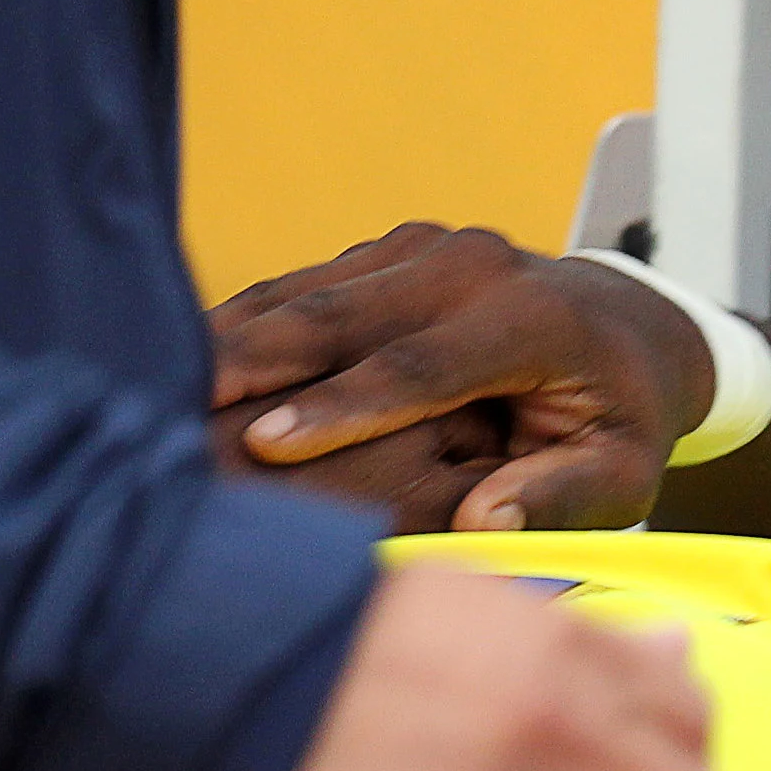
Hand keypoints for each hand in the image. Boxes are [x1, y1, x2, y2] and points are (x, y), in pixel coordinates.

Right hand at [211, 223, 711, 530]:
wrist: (625, 329)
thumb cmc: (620, 421)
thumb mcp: (621, 471)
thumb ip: (562, 495)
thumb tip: (485, 521)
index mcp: (528, 320)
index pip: (420, 367)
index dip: (341, 408)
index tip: (270, 448)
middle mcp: (470, 266)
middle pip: (342, 316)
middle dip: (253, 364)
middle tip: (170, 411)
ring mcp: (420, 249)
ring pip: (306, 294)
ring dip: (228, 340)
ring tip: (145, 385)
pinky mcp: (382, 252)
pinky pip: (299, 287)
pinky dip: (240, 325)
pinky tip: (176, 364)